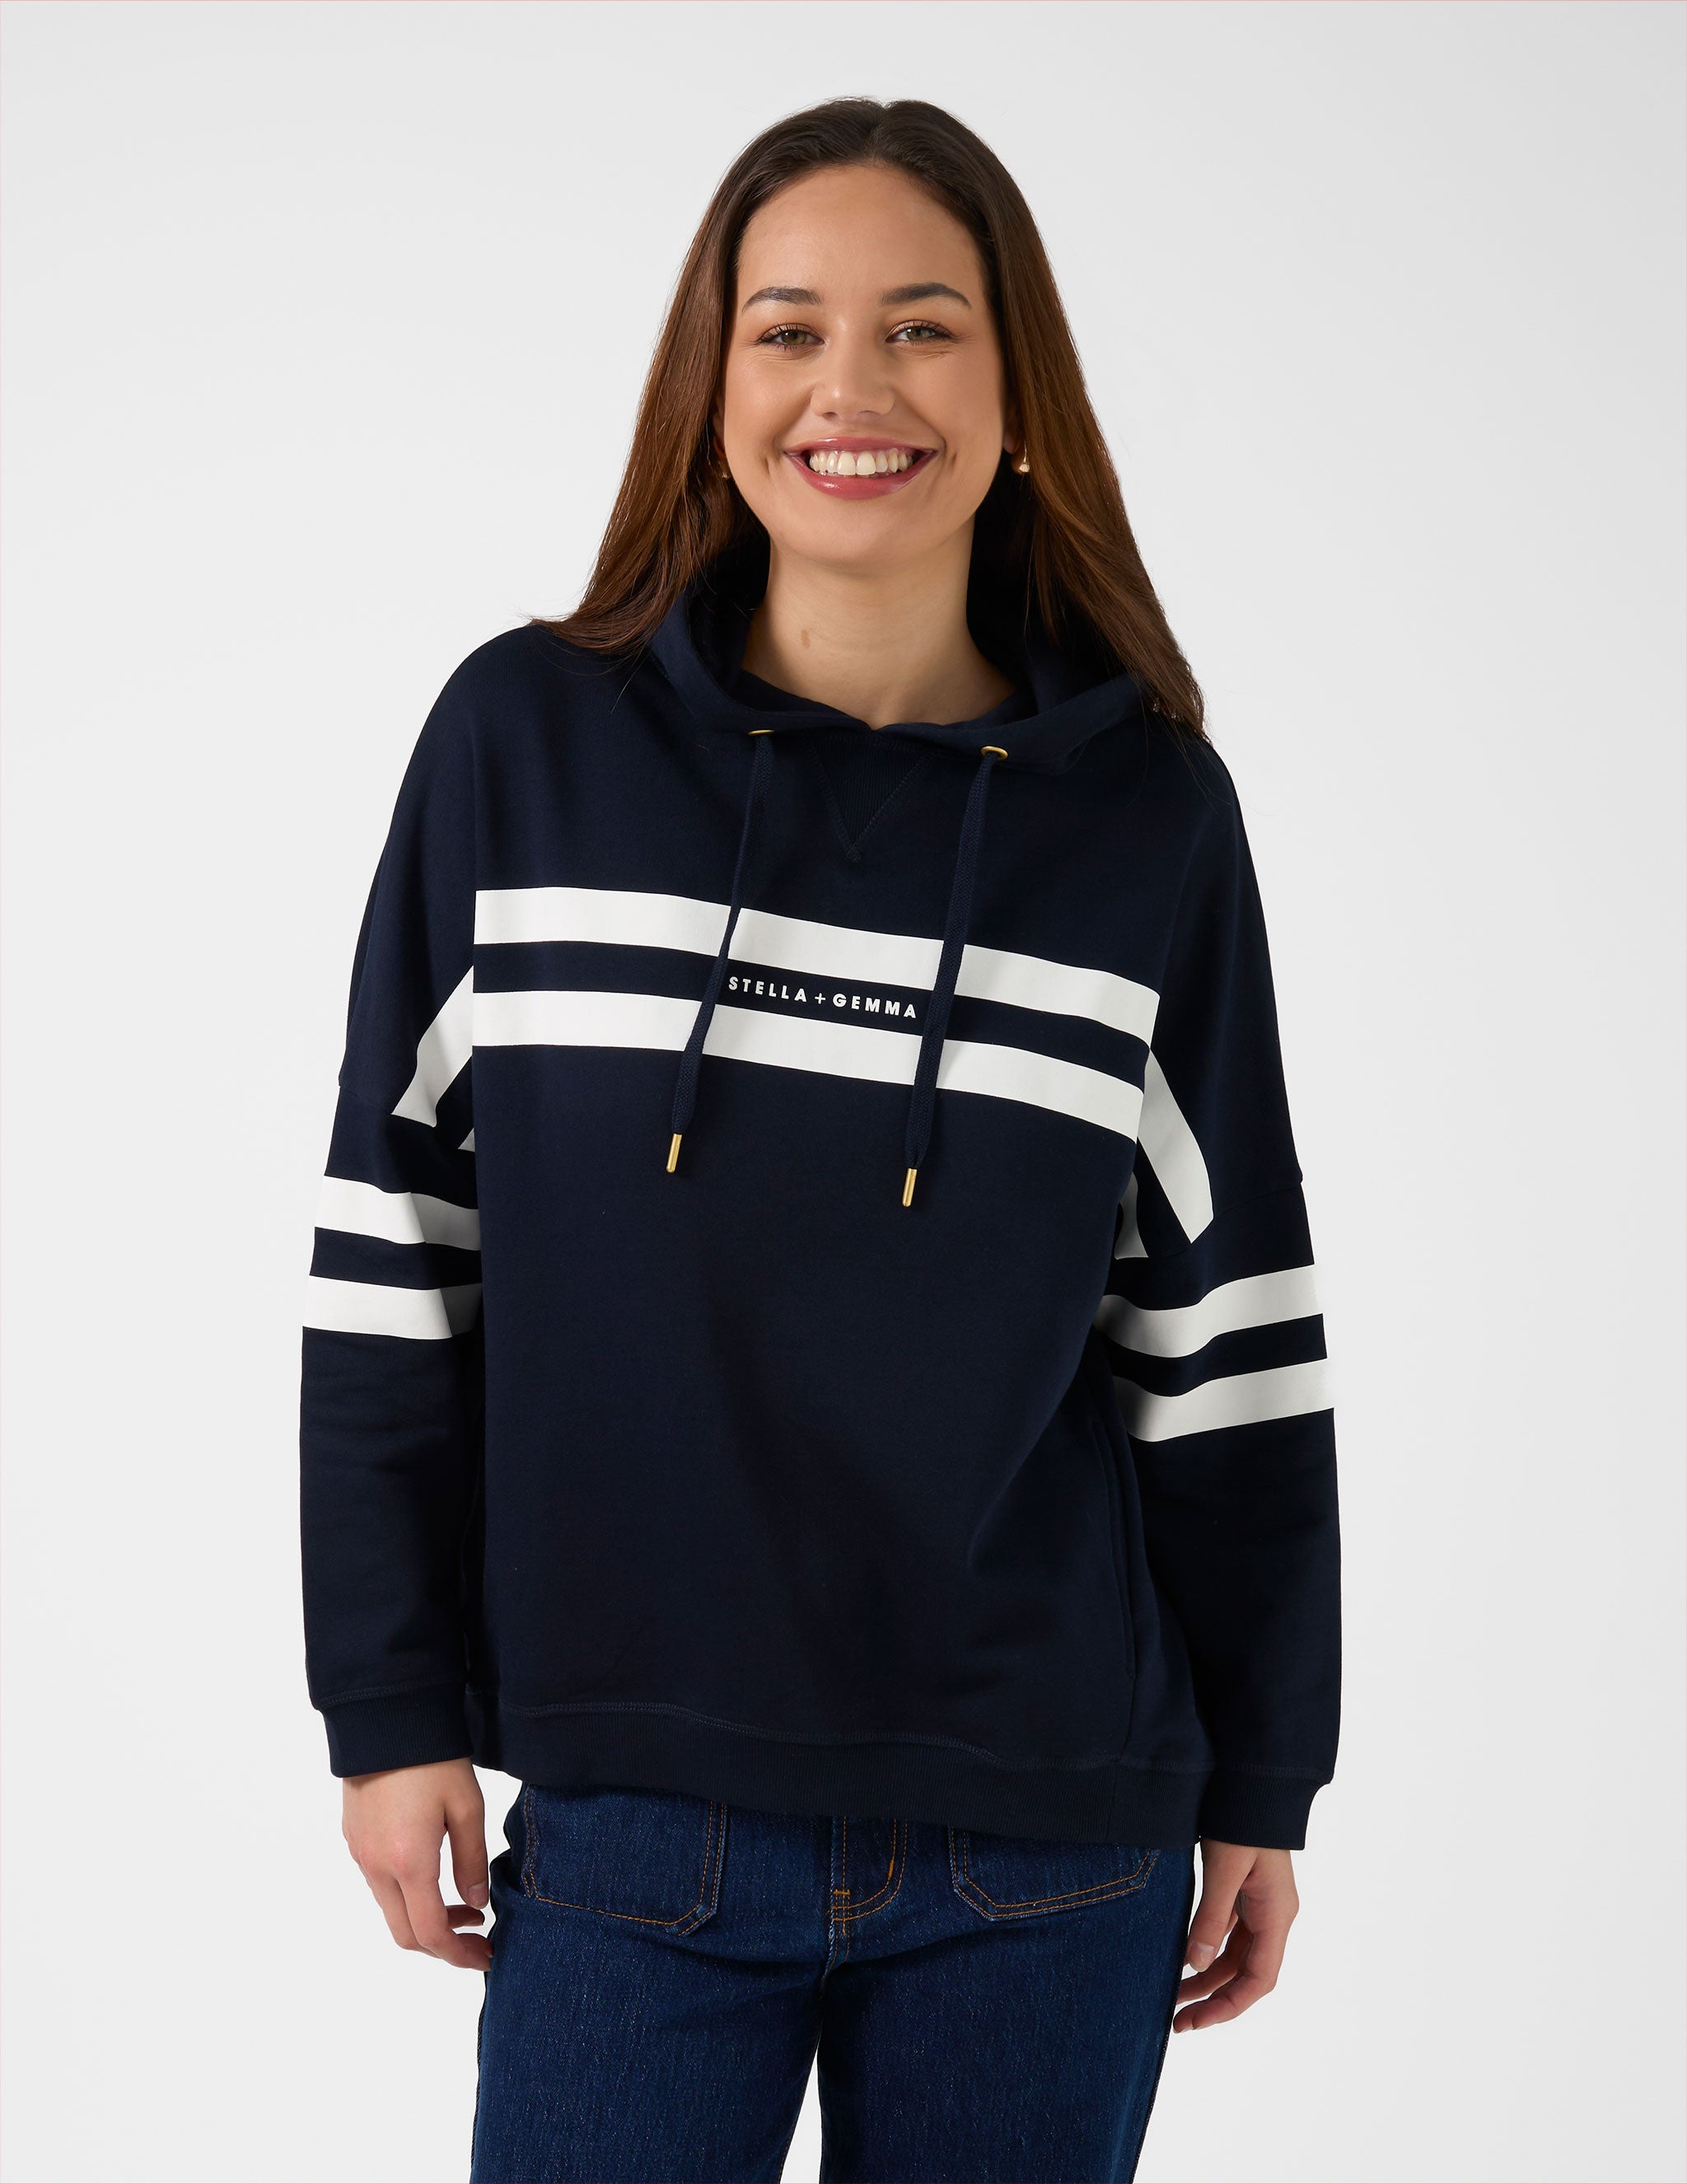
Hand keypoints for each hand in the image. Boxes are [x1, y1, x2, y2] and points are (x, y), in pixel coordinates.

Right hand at [342, 1757, 492, 1971]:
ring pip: (390, 1911)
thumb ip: (472, 1860)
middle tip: (478, 1940)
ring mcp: (360, 1854)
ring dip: (425, 1921)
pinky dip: (407, 1898)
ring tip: (464, 1907)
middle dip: (442, 1946)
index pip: (430, 1933)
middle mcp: (377, 1866)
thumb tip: (476, 1904)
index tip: (486, 1956)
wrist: (385, 1719)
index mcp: (408, 1861)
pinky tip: (433, 1879)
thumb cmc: (433, 1758)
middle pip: (404, 1934)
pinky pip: (378, 1885)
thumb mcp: (467, 1806)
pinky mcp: (354, 1839)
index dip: (458, 1955)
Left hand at [1173, 1838, 1297, 2032]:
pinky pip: (1227, 1935)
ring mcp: (1259, 1905)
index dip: (1229, 2006)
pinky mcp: (1244, 1893)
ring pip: (1235, 1956)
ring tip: (1171, 1997)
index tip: (1196, 2022)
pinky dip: (1206, 1951)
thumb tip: (1193, 1966)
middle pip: (1246, 1973)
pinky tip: (1181, 1959)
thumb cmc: (1241, 1820)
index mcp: (1277, 1914)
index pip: (1258, 1979)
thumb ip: (1210, 1917)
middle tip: (1177, 2021)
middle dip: (1213, 1999)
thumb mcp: (1224, 1869)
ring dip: (1206, 1978)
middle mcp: (1273, 1915)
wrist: (1251, 1781)